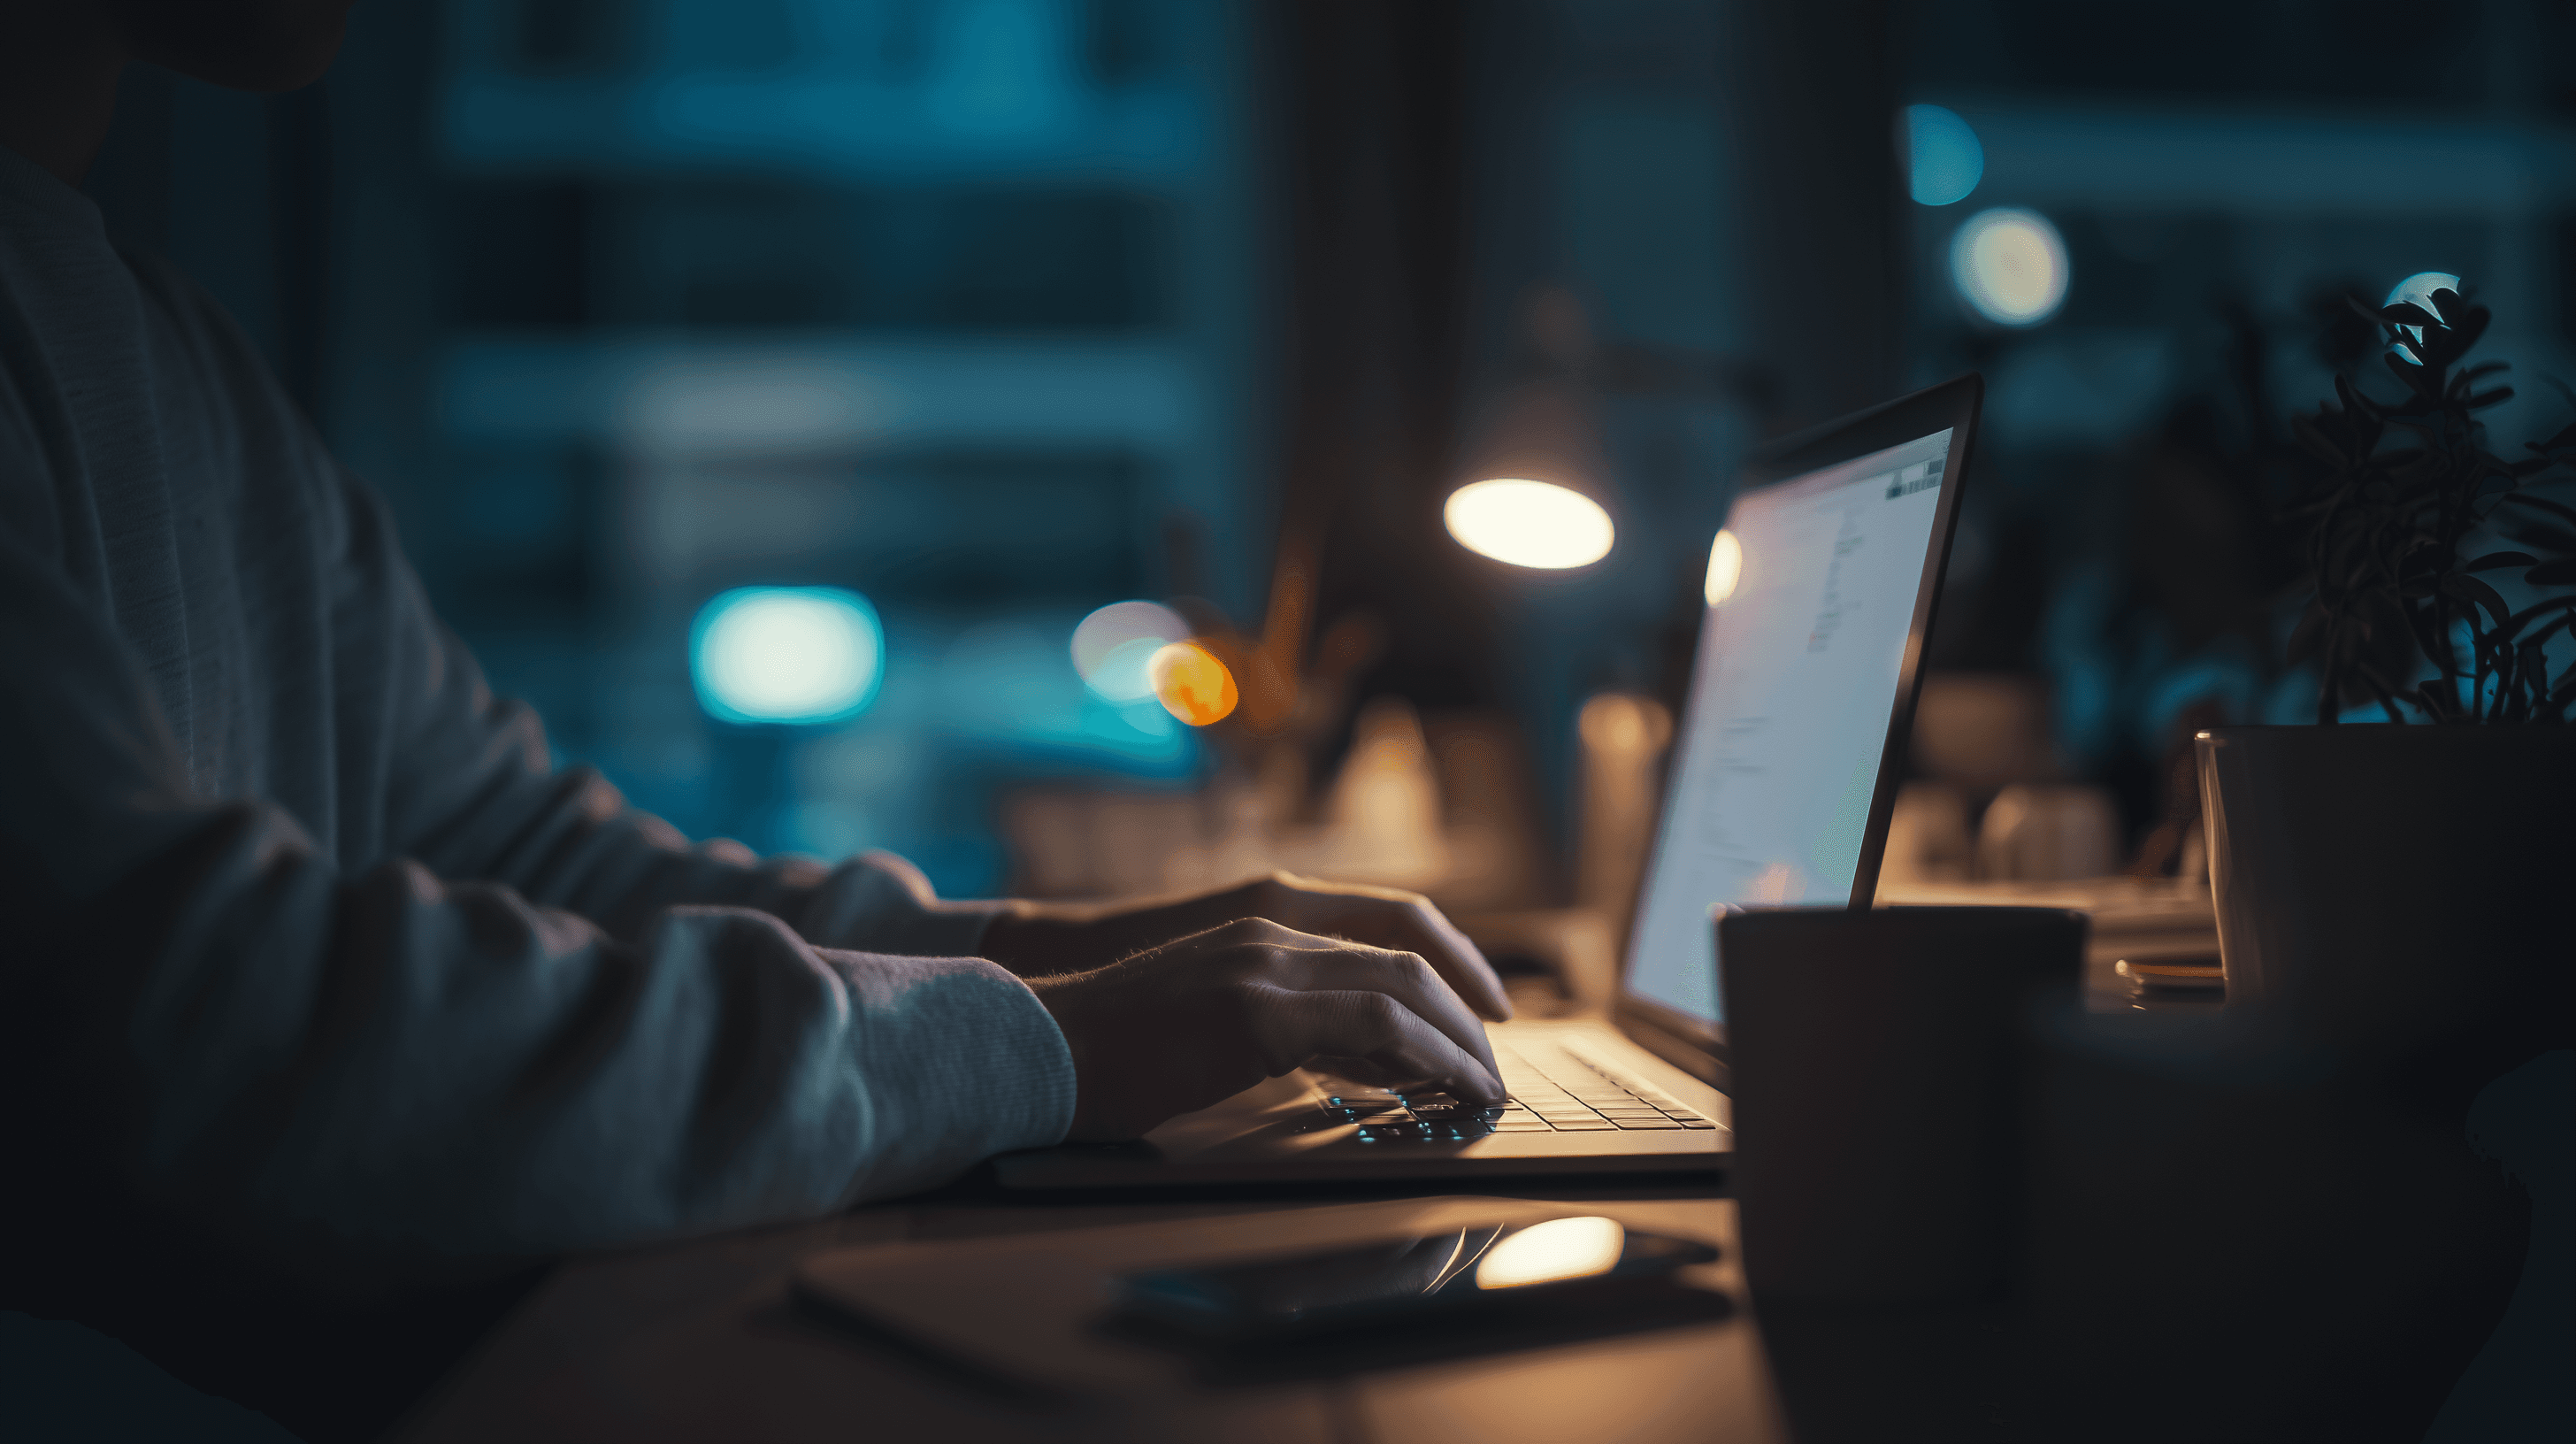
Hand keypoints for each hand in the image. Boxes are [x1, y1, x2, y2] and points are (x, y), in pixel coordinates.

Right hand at [1026, 917, 1506, 1139]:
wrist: (1038, 1043)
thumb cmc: (1110, 1047)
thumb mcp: (1210, 1016)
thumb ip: (1278, 1019)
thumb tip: (1348, 1056)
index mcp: (1261, 922)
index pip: (1384, 925)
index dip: (1449, 959)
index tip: (1482, 1008)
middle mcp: (1272, 928)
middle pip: (1408, 950)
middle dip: (1468, 1003)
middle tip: (1497, 1056)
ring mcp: (1265, 963)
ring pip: (1404, 985)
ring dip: (1458, 1039)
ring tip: (1486, 1084)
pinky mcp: (1257, 1009)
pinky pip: (1377, 1026)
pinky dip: (1430, 1057)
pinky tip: (1450, 1088)